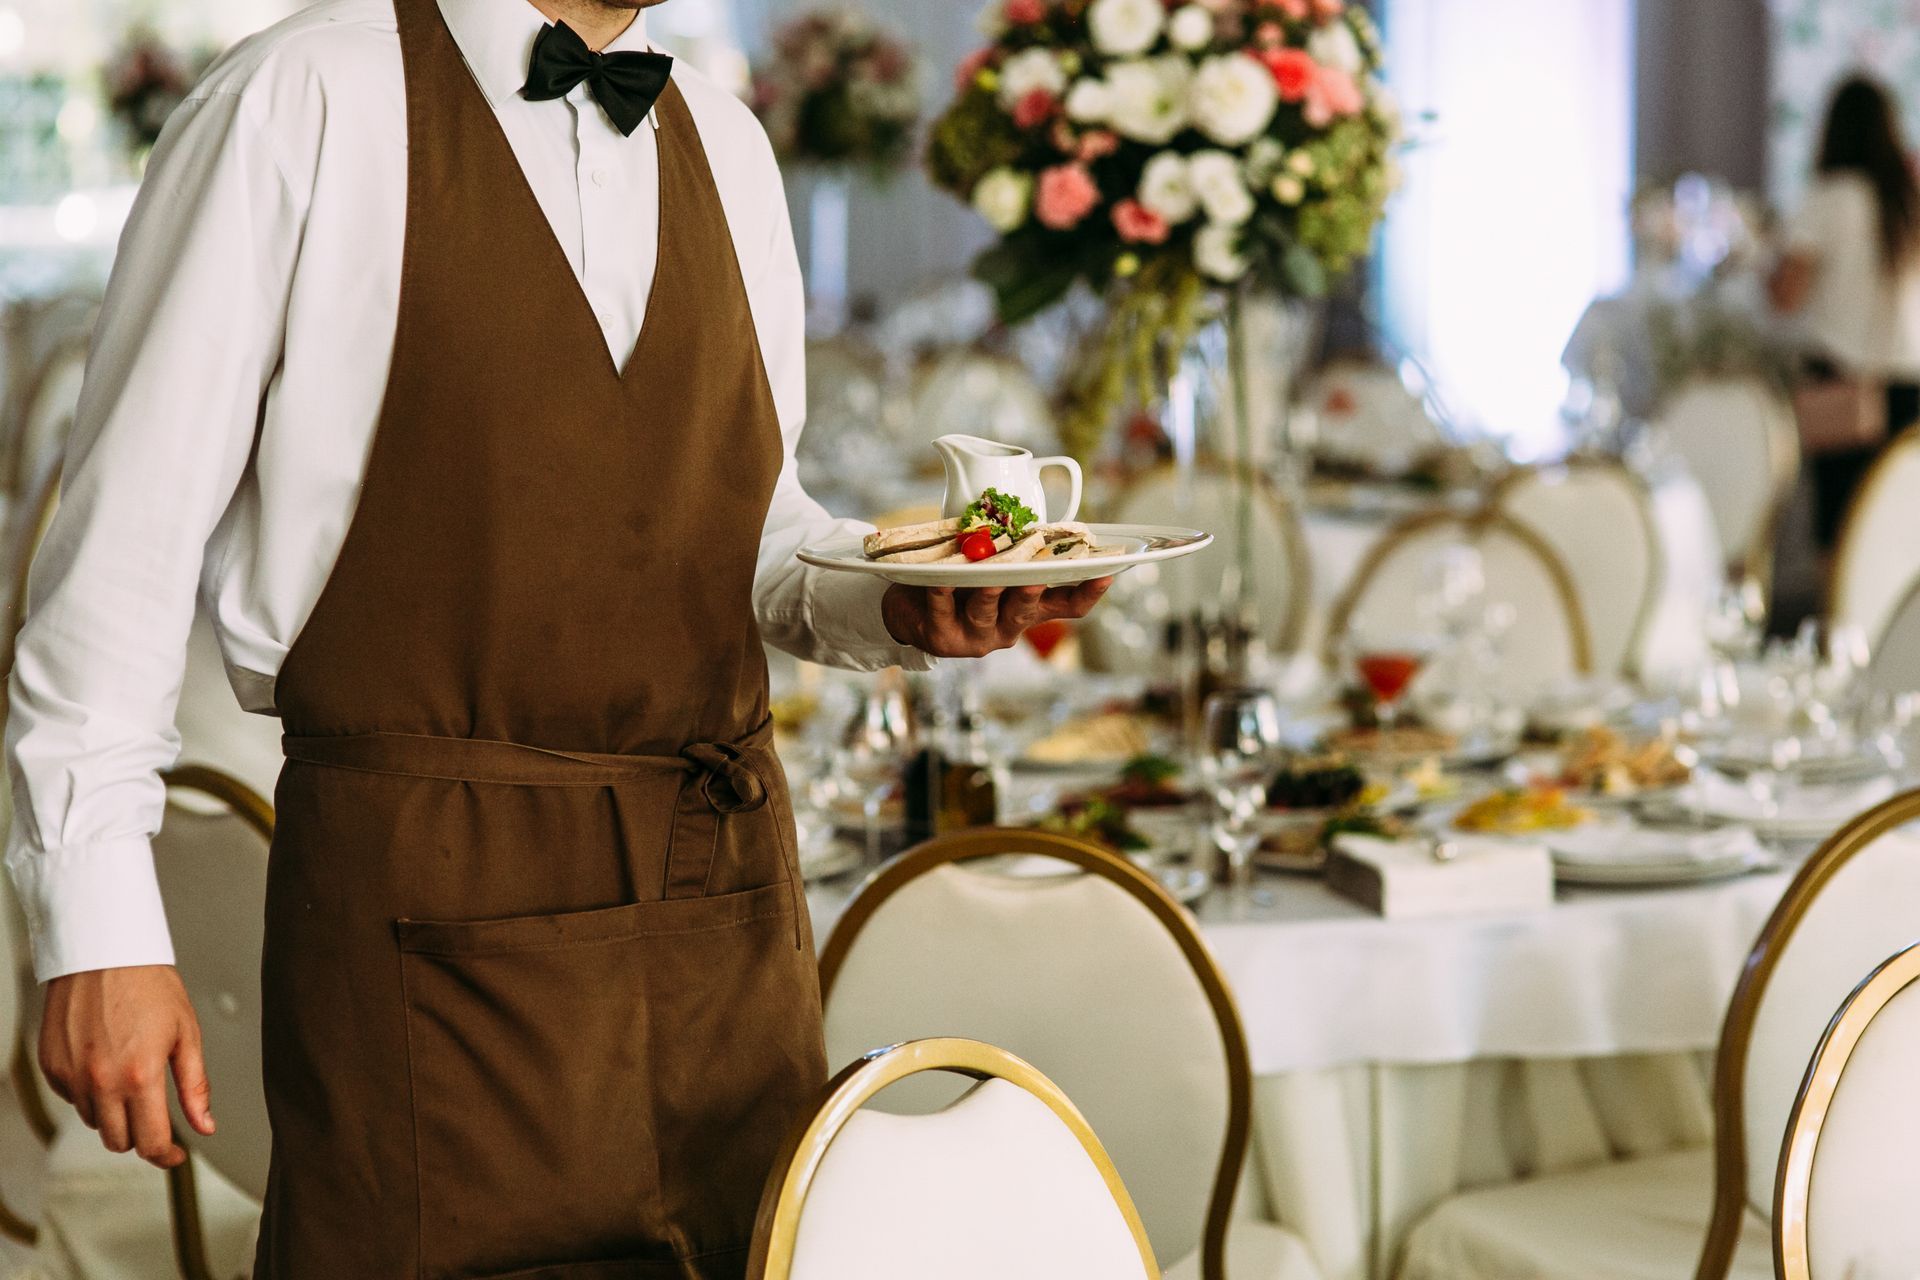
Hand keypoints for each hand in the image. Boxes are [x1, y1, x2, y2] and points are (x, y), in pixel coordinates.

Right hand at [40, 965, 214, 1168]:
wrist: (103, 953)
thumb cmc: (148, 985)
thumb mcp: (186, 1034)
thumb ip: (194, 1086)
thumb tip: (206, 1125)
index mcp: (140, 1077)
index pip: (151, 1141)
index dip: (166, 1156)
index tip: (175, 1154)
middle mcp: (101, 1083)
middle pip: (119, 1141)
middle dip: (140, 1135)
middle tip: (155, 1116)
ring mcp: (72, 1077)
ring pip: (94, 1121)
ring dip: (114, 1113)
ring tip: (130, 1076)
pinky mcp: (51, 1068)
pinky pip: (72, 1098)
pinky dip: (89, 1093)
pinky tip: (104, 1064)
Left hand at [882, 577, 1113, 658]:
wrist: (909, 609)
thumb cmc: (957, 582)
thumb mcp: (990, 569)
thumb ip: (1011, 554)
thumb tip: (1030, 519)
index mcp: (1026, 609)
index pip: (1067, 606)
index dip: (1088, 592)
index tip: (1108, 571)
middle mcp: (1007, 628)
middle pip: (1027, 609)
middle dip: (1032, 591)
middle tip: (1038, 575)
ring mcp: (975, 636)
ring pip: (986, 611)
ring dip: (990, 593)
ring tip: (990, 578)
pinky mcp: (942, 638)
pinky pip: (942, 609)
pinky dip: (942, 593)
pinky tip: (941, 580)